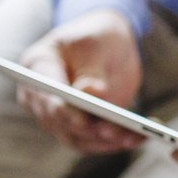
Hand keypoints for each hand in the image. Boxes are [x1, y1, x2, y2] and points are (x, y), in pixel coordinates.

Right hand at [17, 8, 144, 152]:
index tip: (82, 120)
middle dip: (89, 129)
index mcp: (38, 66)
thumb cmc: (97, 36)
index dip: (63, 110)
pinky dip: (117, 141)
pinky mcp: (81, 127)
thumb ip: (91, 68)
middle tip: (115, 131)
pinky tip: (139, 137)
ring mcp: (60, 115)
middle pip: (60, 122)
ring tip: (135, 136)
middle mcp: (42, 97)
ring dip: (107, 141)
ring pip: (78, 138)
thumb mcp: (94, 43)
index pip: (46, 93)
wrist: (109, 43)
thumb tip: (90, 93)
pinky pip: (95, 141)